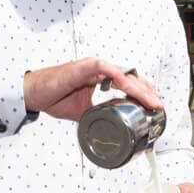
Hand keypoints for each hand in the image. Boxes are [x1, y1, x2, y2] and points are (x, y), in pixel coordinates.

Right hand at [23, 59, 161, 120]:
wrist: (34, 94)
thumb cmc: (53, 97)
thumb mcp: (83, 112)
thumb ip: (97, 114)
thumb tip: (109, 126)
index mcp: (100, 76)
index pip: (128, 82)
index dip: (143, 91)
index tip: (154, 103)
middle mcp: (99, 69)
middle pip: (131, 77)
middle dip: (147, 91)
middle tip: (158, 104)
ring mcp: (93, 66)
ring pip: (123, 74)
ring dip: (139, 87)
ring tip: (151, 100)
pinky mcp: (85, 66)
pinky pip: (108, 70)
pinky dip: (120, 79)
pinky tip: (130, 88)